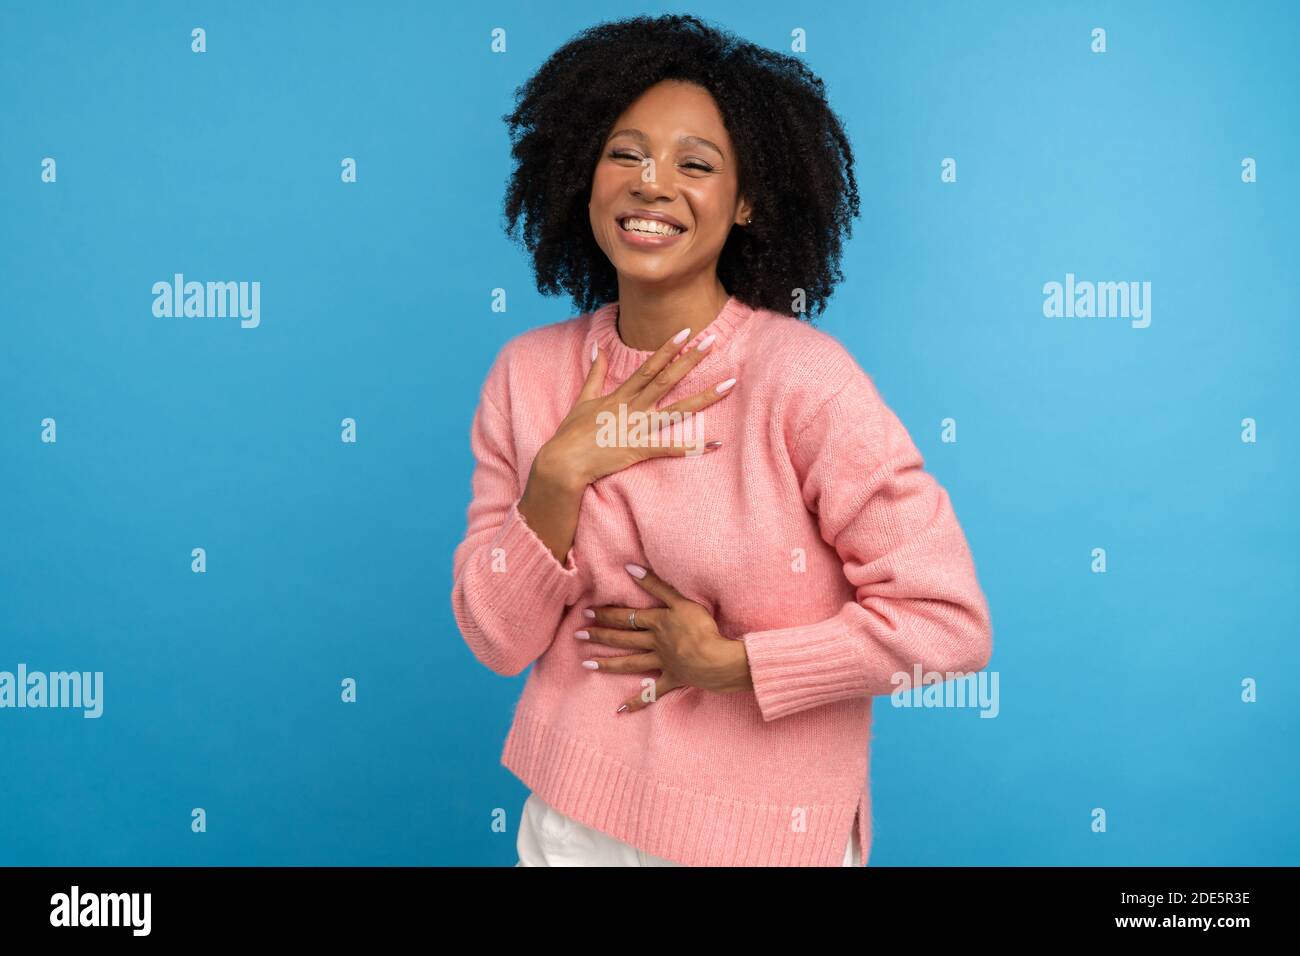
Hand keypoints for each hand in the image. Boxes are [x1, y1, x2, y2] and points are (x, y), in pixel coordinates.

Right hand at [535, 325, 735, 490]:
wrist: (561, 462)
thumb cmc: (571, 433)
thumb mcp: (583, 399)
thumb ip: (595, 373)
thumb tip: (597, 347)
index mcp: (620, 395)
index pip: (648, 366)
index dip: (668, 348)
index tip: (686, 331)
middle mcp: (631, 408)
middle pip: (666, 380)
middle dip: (690, 360)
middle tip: (712, 341)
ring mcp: (636, 429)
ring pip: (676, 411)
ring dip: (703, 398)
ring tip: (728, 385)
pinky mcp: (638, 450)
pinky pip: (670, 449)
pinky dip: (693, 447)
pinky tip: (716, 443)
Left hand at [577, 562, 752, 712]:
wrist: (715, 659)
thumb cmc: (702, 627)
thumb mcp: (681, 601)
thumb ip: (656, 584)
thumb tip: (630, 568)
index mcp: (657, 623)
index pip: (627, 617)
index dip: (607, 614)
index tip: (587, 613)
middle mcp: (654, 643)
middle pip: (623, 639)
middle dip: (600, 635)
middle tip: (578, 635)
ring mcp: (661, 663)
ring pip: (630, 664)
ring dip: (608, 664)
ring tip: (586, 664)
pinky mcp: (672, 679)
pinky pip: (651, 694)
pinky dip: (637, 702)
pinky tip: (620, 710)